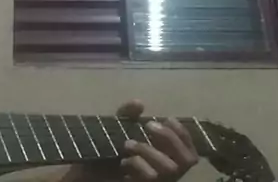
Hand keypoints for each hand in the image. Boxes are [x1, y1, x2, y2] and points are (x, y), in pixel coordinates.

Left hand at [63, 100, 198, 181]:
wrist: (87, 176)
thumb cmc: (106, 155)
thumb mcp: (116, 130)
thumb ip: (127, 115)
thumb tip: (139, 103)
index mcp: (167, 159)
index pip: (190, 148)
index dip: (183, 133)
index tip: (167, 118)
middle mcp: (168, 173)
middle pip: (188, 160)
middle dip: (170, 138)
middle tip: (148, 126)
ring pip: (169, 169)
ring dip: (149, 150)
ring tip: (128, 144)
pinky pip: (151, 178)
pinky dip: (138, 164)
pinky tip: (124, 161)